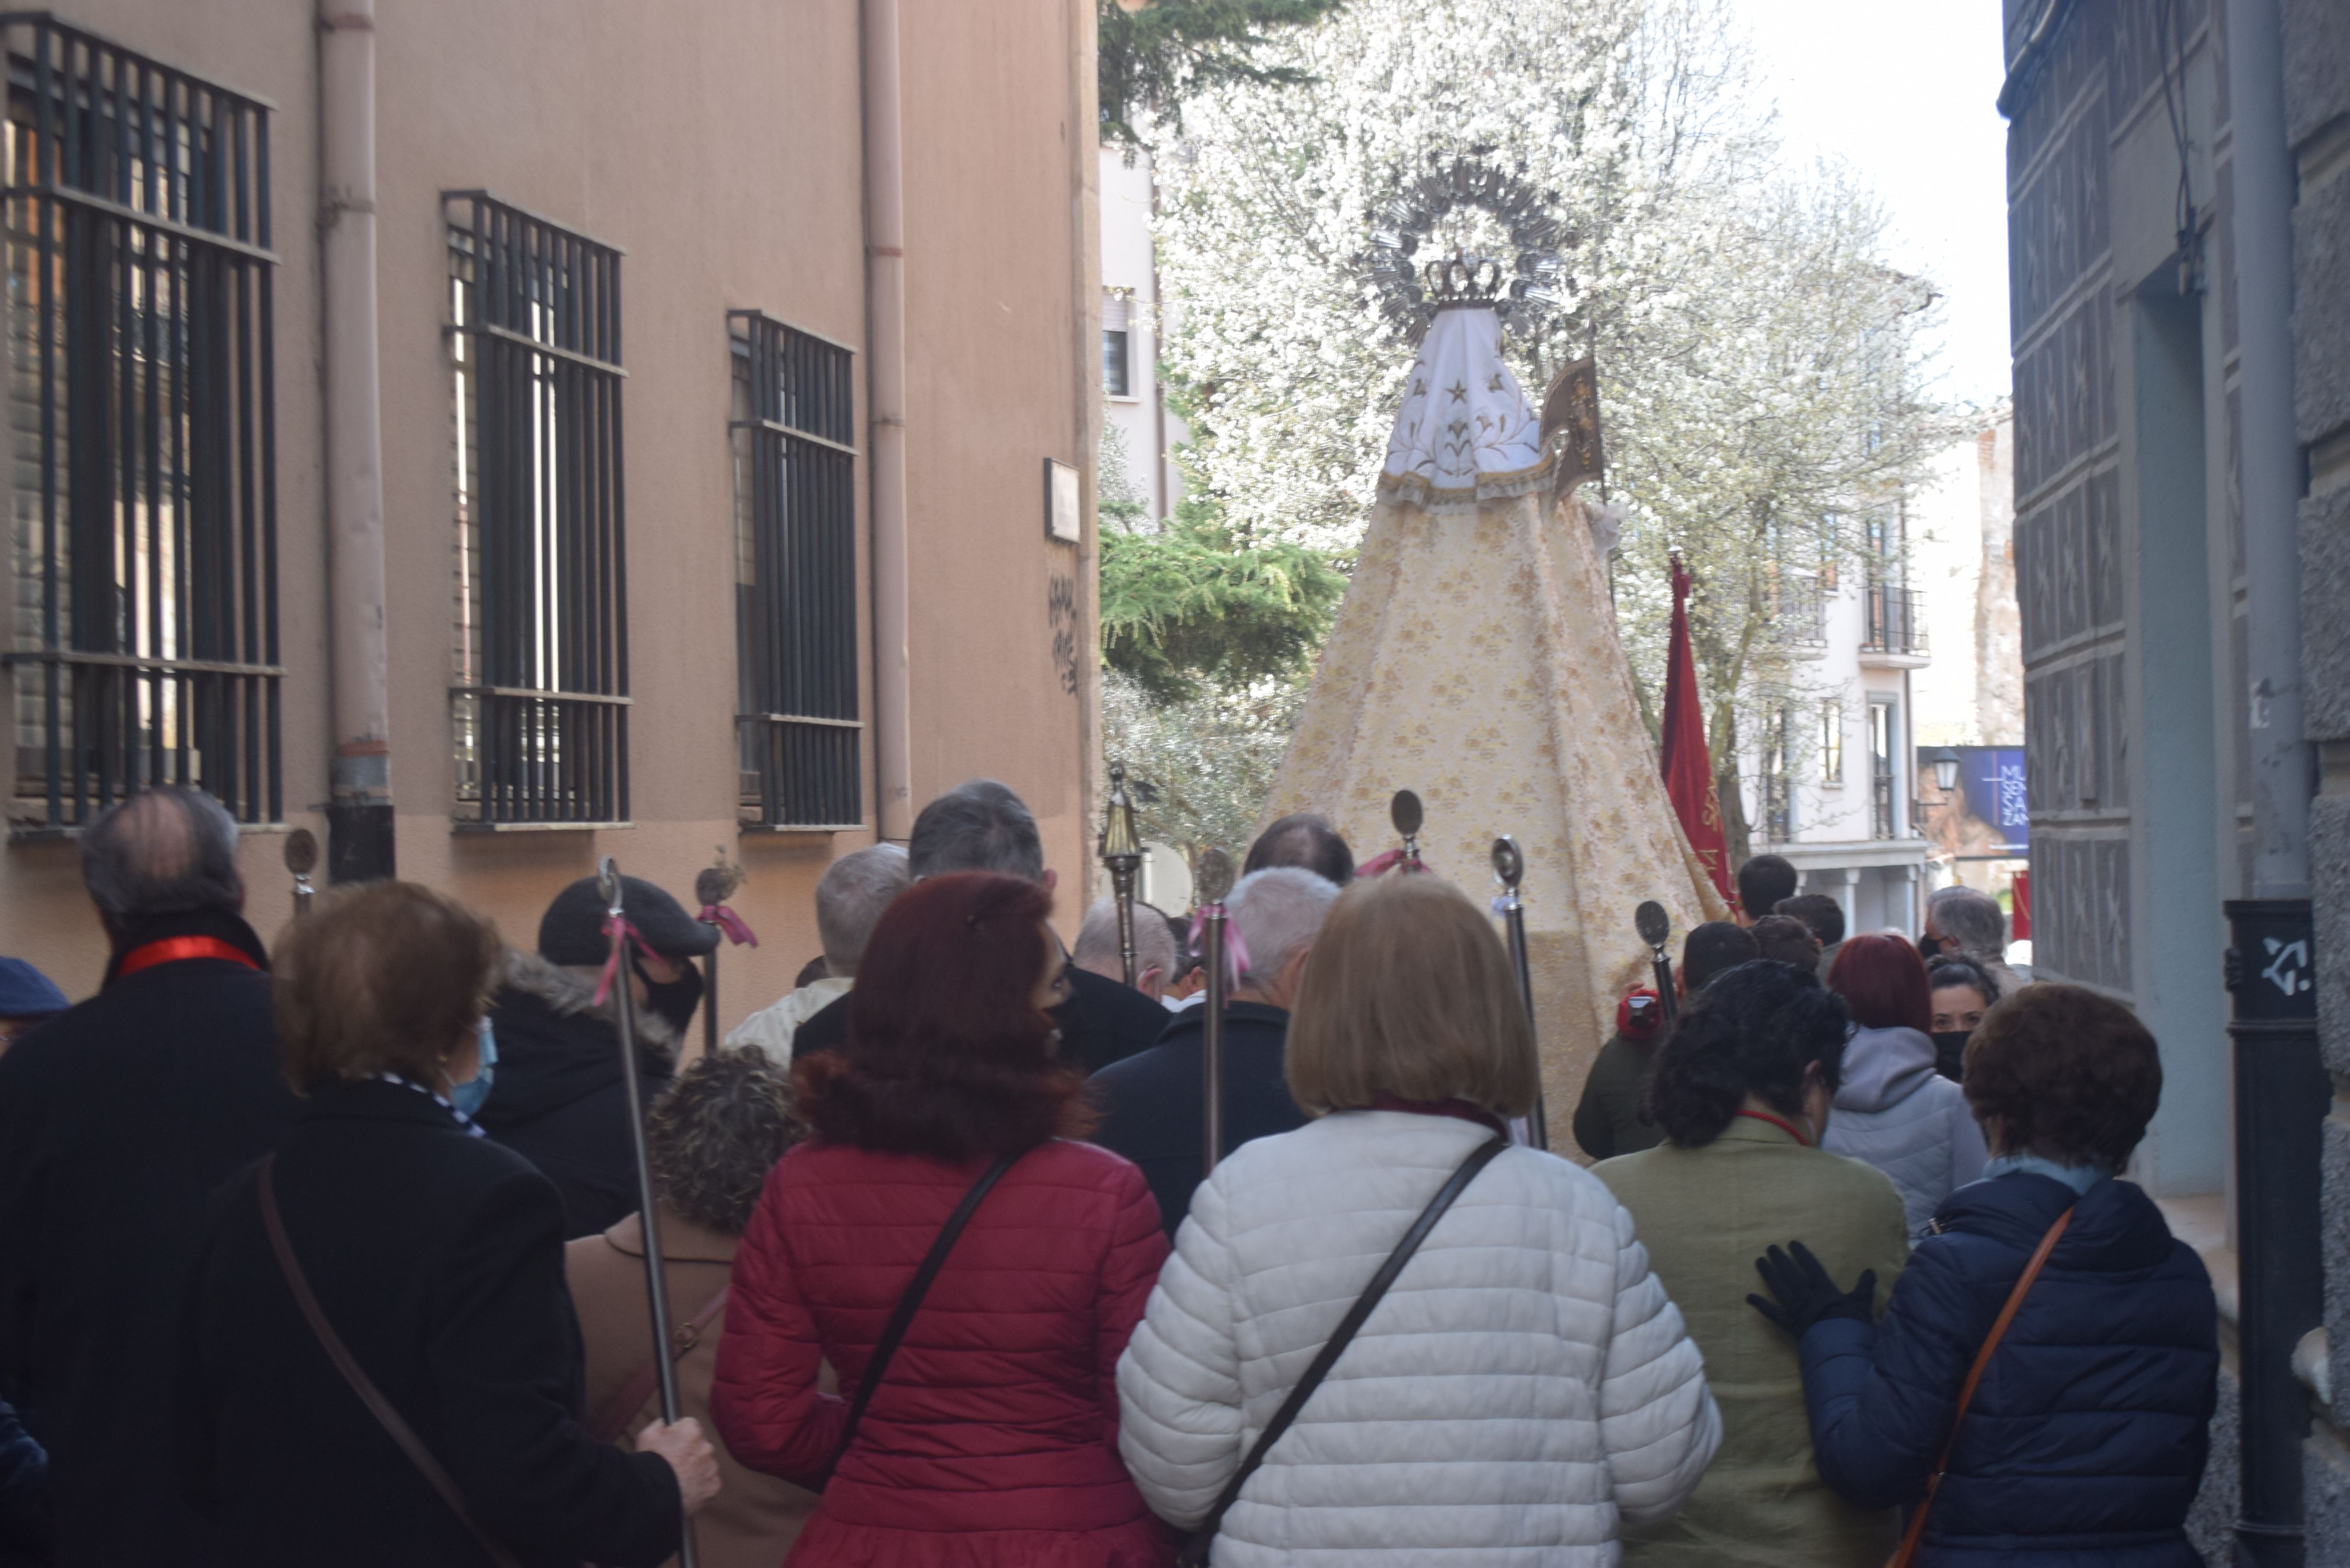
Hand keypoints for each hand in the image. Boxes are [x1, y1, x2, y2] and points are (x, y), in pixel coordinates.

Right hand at [637, 1417, 720, 1515]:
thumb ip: (660, 1424)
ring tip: (678, 1480)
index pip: (690, 1426)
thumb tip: (666, 1422)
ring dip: (696, 1469)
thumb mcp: (647, 1436)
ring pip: (705, 1464)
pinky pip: (709, 1482)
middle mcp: (706, 1446)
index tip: (672, 1445)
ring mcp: (712, 1467)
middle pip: (699, 1445)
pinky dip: (700, 1486)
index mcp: (692, 1431)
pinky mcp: (714, 1486)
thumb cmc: (649, 1465)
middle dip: (689, 1452)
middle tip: (674, 1465)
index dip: (679, 1436)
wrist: (654, 1497)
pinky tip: (686, 1489)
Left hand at [1747, 1240, 1875, 1339]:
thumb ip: (1864, 1287)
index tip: (1792, 1243)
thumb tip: (1870, 1271)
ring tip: (1759, 1261)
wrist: (1843, 1348)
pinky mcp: (1790, 1326)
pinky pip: (1773, 1315)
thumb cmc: (1853, 1326)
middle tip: (1770, 1247)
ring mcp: (1797, 1311)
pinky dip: (1761, 1306)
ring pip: (1780, 1289)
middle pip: (1791, 1275)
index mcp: (1825, 1291)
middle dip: (1781, 1260)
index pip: (1811, 1268)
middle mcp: (1807, 1298)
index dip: (1802, 1255)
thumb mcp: (1862, 1304)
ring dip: (1769, 1275)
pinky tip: (1749, 1297)